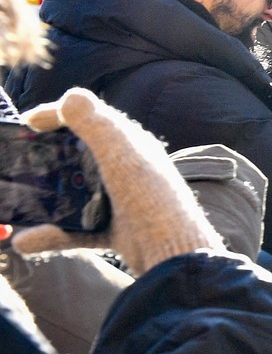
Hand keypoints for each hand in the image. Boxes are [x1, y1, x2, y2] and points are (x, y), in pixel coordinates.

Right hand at [12, 88, 222, 274]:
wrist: (173, 256)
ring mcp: (121, 201)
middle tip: (17, 161)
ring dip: (42, 202)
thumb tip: (70, 97)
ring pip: (73, 195)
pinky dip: (52, 235)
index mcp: (131, 145)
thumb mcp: (122, 155)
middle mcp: (127, 170)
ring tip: (17, 206)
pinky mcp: (116, 230)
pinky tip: (27, 241)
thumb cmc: (151, 199)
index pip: (90, 119)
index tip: (27, 122)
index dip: (57, 115)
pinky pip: (76, 231)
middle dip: (45, 157)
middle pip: (78, 156)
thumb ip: (96, 124)